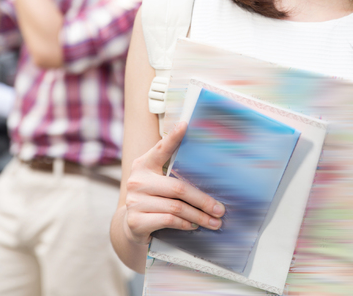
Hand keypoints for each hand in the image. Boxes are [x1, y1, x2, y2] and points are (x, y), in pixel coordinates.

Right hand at [122, 121, 225, 245]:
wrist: (132, 225)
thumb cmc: (153, 199)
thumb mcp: (158, 182)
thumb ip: (172, 173)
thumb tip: (206, 168)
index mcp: (143, 164)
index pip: (161, 149)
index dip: (173, 138)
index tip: (185, 125)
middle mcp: (137, 180)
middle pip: (177, 187)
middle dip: (203, 200)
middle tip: (220, 209)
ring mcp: (134, 201)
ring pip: (176, 207)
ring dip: (198, 216)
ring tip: (214, 222)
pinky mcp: (136, 220)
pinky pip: (168, 220)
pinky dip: (185, 224)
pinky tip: (193, 225)